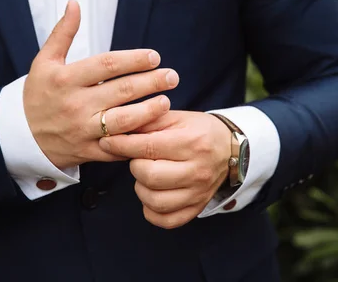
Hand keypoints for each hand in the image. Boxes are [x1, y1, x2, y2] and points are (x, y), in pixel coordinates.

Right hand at [23, 0, 179, 168]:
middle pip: (121, 91)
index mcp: (65, 79)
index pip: (106, 65)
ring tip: (166, 101)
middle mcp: (75, 104)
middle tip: (171, 76)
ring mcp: (82, 130)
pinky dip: (136, 139)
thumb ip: (62, 33)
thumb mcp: (44, 61)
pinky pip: (117, 146)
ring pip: (123, 121)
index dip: (133, 59)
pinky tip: (153, 129)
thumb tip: (74, 3)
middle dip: (151, 82)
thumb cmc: (37, 94)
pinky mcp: (88, 151)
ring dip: (149, 111)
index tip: (154, 57)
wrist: (21, 135)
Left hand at [99, 111, 230, 228]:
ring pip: (154, 200)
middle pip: (149, 176)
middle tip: (137, 158)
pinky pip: (166, 220)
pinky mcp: (196, 208)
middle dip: (134, 165)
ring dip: (141, 187)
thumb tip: (115, 128)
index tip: (107, 141)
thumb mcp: (175, 117)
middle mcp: (197, 170)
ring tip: (145, 174)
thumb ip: (147, 121)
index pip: (147, 147)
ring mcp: (198, 193)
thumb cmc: (198, 130)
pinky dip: (151, 210)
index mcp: (192, 142)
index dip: (121, 145)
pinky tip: (152, 193)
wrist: (231, 149)